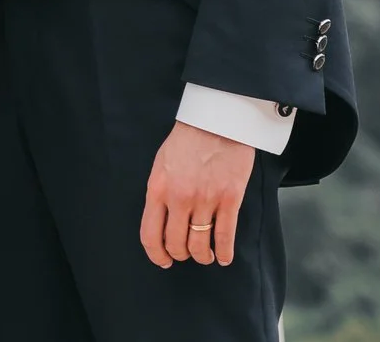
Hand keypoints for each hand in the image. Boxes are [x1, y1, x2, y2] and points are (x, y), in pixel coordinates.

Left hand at [141, 121, 253, 267]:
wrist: (218, 119)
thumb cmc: (189, 138)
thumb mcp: (162, 163)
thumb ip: (160, 191)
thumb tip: (161, 220)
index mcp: (158, 188)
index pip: (150, 234)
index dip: (156, 254)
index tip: (163, 260)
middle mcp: (179, 198)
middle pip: (176, 243)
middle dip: (180, 254)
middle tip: (186, 254)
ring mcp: (205, 199)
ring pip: (200, 244)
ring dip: (202, 256)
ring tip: (205, 255)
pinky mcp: (229, 199)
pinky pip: (225, 236)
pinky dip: (224, 252)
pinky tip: (223, 256)